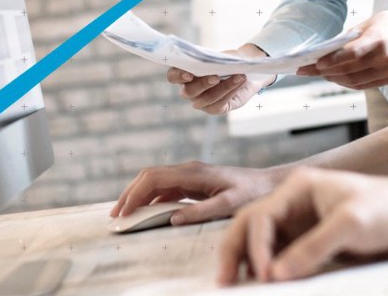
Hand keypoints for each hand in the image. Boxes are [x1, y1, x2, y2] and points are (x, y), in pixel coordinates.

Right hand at [111, 161, 284, 225]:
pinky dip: (152, 199)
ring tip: (126, 215)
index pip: (154, 178)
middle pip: (149, 176)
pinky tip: (147, 212)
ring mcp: (191, 175)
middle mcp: (189, 169)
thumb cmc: (254, 193)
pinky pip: (166, 188)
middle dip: (130, 194)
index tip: (123, 212)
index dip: (135, 194)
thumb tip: (172, 218)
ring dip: (138, 196)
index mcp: (194, 172)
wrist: (271, 184)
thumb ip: (202, 210)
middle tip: (116, 216)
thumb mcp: (230, 204)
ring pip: (155, 181)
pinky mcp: (195, 182)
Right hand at [168, 44, 273, 114]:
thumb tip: (220, 60)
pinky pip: (220, 104)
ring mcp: (200, 101)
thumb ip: (217, 58)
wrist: (245, 71)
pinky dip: (231, 91)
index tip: (189, 74)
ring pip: (207, 98)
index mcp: (184, 73)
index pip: (173, 76)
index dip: (178, 76)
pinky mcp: (214, 109)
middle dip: (203, 84)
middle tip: (216, 77)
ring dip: (224, 86)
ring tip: (239, 76)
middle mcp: (189, 90)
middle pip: (189, 91)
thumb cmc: (227, 61)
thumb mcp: (222, 56)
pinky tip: (240, 81)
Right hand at [218, 164, 387, 283]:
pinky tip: (265, 285)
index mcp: (297, 188)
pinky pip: (279, 255)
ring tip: (235, 287)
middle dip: (234, 253)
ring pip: (259, 242)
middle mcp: (292, 203)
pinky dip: (267, 269)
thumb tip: (277, 274)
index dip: (256, 248)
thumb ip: (313, 247)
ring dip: (246, 262)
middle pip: (249, 225)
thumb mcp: (351, 225)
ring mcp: (299, 222)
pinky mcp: (309, 240)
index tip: (265, 276)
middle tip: (224, 283)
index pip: (261, 217)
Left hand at [296, 8, 387, 88]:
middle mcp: (386, 57)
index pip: (352, 54)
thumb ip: (347, 40)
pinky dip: (347, 83)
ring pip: (355, 81)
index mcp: (379, 39)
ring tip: (319, 74)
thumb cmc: (385, 24)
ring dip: (334, 79)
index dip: (333, 60)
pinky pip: (363, 85)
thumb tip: (323, 54)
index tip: (316, 63)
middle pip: (350, 70)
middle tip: (308, 70)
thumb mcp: (366, 25)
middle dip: (326, 72)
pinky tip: (335, 77)